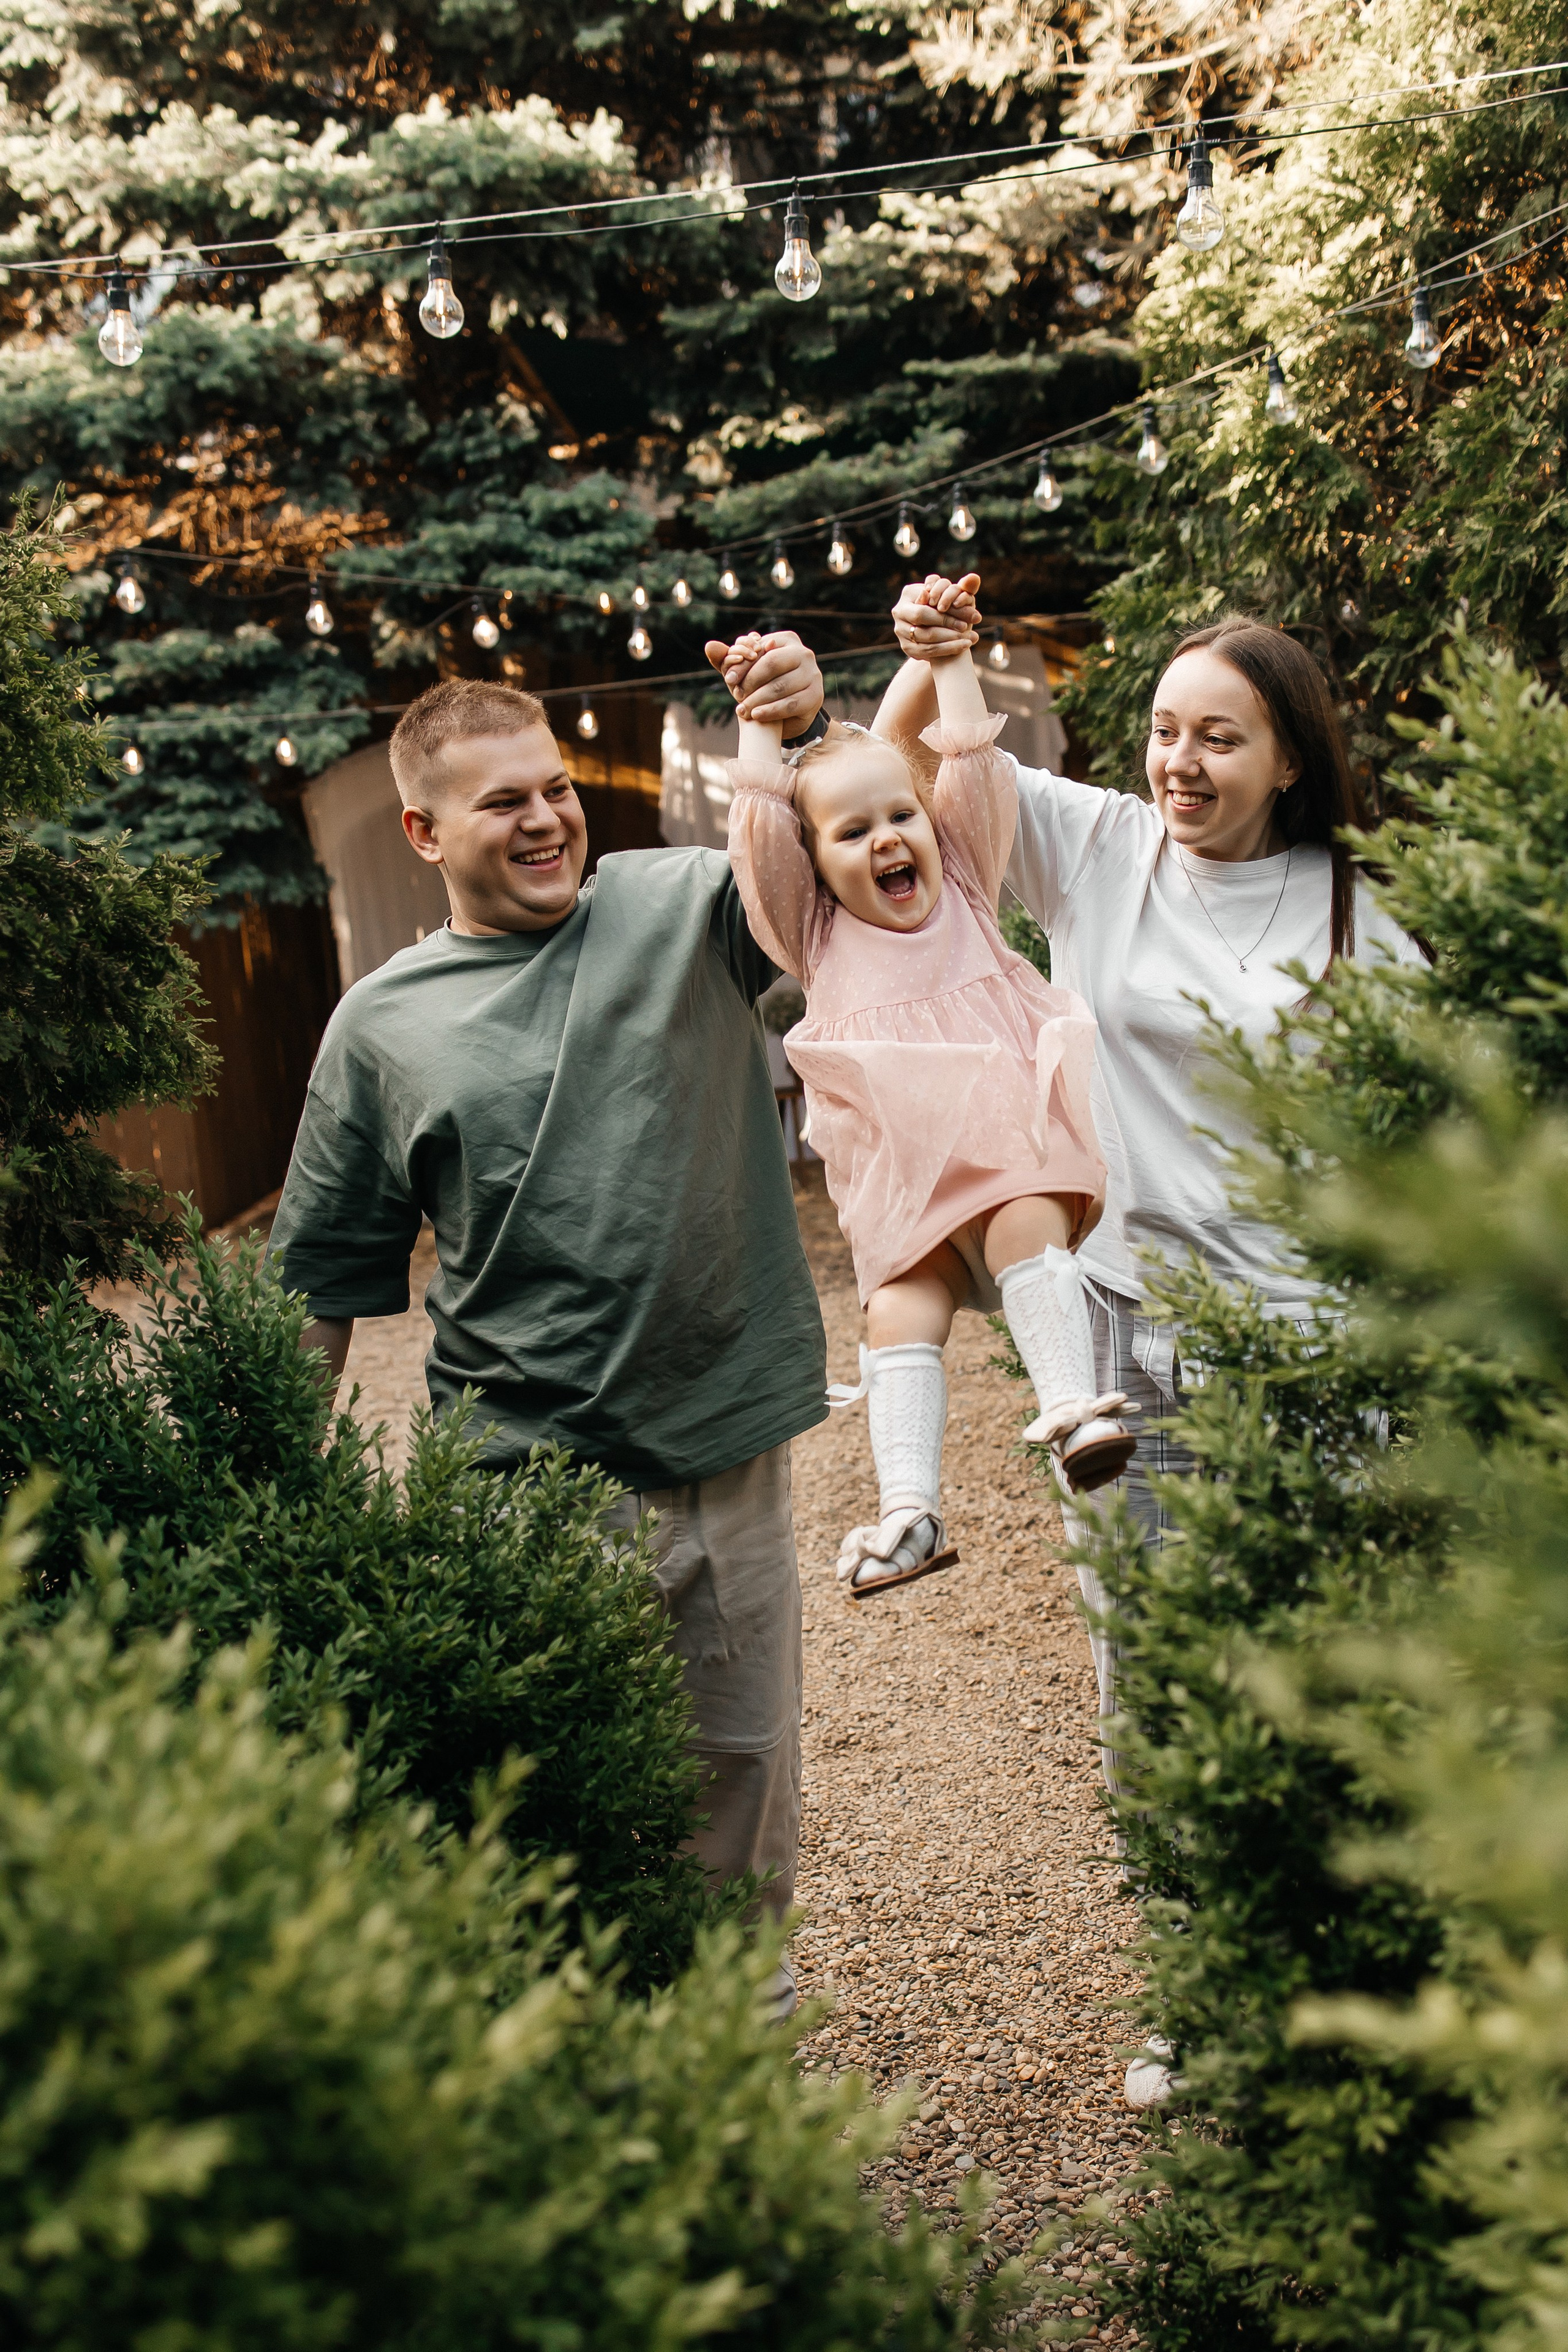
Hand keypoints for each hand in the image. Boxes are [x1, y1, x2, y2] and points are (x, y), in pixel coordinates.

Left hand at [705, 628, 824, 732]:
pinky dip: (770, 711)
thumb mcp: (745, 672)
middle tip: (736, 694)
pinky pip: (790, 704)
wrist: (787, 713)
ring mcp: (813, 675)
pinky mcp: (815, 696)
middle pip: (772, 663)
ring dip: (757, 699)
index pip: (761, 648)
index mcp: (787, 640)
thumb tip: (709, 646)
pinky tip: (756, 715)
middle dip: (750, 680)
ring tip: (742, 709)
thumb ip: (727, 659)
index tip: (729, 678)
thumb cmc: (763, 686)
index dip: (743, 663)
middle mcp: (804, 653)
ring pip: (780, 685)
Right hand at [891, 572, 981, 663]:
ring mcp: (900, 630)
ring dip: (949, 638)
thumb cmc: (946, 607)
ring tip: (969, 638)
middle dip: (946, 620)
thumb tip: (975, 578)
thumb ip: (964, 588)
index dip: (945, 601)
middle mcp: (899, 611)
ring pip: (925, 635)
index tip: (964, 606)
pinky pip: (927, 650)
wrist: (935, 629)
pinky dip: (948, 649)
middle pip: (922, 615)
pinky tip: (963, 646)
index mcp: (909, 593)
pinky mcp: (906, 647)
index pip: (928, 596)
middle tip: (965, 625)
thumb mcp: (953, 596)